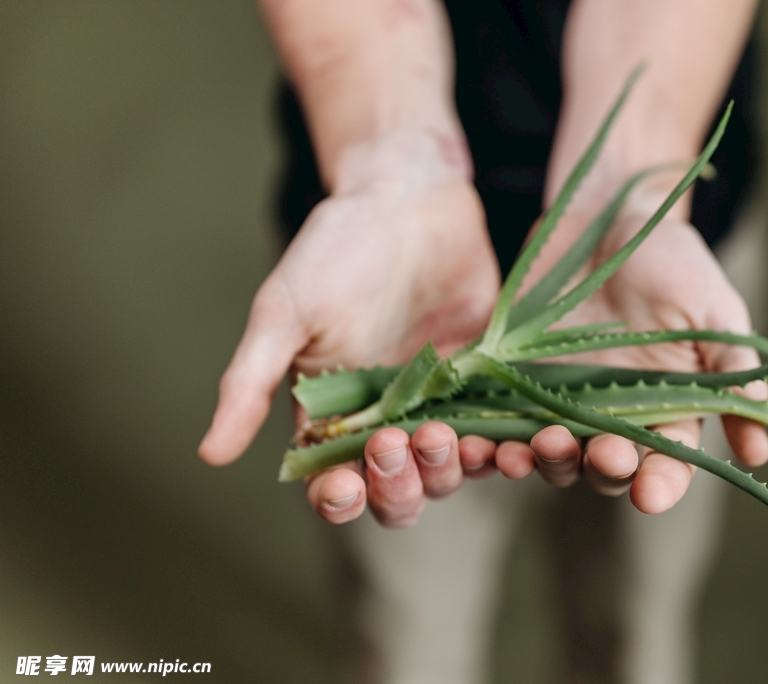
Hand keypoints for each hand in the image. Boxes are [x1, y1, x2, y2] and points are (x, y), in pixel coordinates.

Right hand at [199, 132, 500, 526]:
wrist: (408, 196)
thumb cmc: (335, 249)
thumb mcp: (284, 312)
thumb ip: (250, 383)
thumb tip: (208, 454)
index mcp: (332, 416)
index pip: (334, 485)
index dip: (340, 498)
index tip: (345, 484)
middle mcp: (388, 421)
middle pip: (398, 492)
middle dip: (399, 486)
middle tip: (398, 443)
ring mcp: (441, 404)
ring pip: (451, 471)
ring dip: (451, 470)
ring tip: (450, 437)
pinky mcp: (489, 382)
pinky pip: (502, 431)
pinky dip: (509, 447)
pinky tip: (516, 442)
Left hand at [474, 203, 767, 512]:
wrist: (605, 216)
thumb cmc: (670, 260)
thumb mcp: (712, 309)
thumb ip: (731, 371)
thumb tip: (760, 450)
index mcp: (666, 408)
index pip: (667, 464)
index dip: (661, 484)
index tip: (651, 495)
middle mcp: (613, 415)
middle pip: (606, 469)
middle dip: (603, 469)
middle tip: (600, 453)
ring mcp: (560, 401)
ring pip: (551, 455)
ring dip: (543, 461)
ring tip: (532, 450)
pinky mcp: (515, 381)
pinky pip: (500, 423)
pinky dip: (490, 441)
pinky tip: (479, 442)